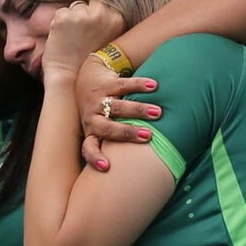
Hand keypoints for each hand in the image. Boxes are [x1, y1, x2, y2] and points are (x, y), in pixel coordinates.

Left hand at [42, 0, 124, 80]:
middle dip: (82, 14)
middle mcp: (102, 14)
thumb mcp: (108, 38)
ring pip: (73, 7)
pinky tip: (63, 38)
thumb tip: (98, 3)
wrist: (71, 79)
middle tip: (81, 36)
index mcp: (117, 18)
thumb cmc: (88, 59)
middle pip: (88, 1)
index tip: (90, 29)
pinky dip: (58, 23)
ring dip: (70, 18)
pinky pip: (60, 12)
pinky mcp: (64, 18)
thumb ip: (106, 20)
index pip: (102, 2)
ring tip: (72, 38)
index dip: (93, 14)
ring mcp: (83, 15)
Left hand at [75, 55, 160, 170]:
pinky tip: (154, 86)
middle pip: (108, 128)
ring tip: (157, 113)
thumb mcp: (103, 128)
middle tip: (148, 136)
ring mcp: (98, 100)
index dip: (94, 157)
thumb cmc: (102, 111)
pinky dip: (140, 85)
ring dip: (139, 110)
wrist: (88, 79)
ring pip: (118, 106)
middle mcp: (93, 117)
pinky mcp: (107, 83)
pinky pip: (124, 85)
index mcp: (92, 131)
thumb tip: (145, 166)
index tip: (106, 166)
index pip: (88, 148)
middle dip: (127, 132)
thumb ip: (116, 144)